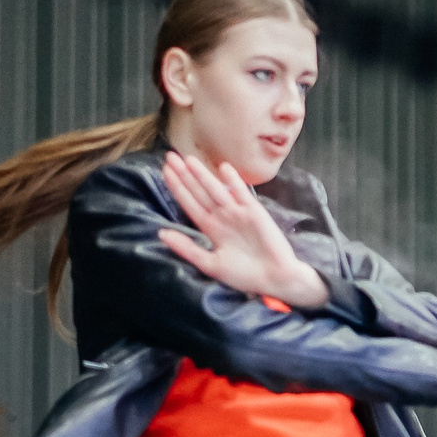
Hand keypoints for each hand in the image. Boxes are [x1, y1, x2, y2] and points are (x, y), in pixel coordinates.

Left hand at [158, 153, 327, 306]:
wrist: (275, 279)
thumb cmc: (244, 275)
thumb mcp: (210, 264)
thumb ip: (187, 248)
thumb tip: (161, 233)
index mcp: (211, 228)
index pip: (190, 203)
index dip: (177, 187)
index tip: (165, 171)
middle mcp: (222, 217)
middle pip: (199, 192)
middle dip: (185, 175)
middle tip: (170, 156)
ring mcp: (238, 212)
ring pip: (216, 190)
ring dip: (203, 175)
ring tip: (188, 159)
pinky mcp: (254, 212)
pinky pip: (242, 194)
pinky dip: (233, 181)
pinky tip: (224, 168)